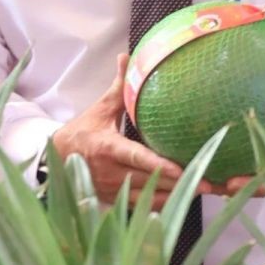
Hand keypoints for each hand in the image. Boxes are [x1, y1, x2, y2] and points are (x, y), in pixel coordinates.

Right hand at [49, 54, 204, 208]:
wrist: (55, 161)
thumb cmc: (80, 133)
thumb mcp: (99, 110)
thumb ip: (119, 89)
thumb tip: (128, 58)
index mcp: (107, 148)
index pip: (136, 158)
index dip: (159, 165)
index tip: (182, 169)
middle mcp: (110, 173)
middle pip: (150, 182)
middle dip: (180, 184)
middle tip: (210, 182)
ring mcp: (112, 191)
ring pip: (149, 198)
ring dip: (177, 196)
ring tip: (204, 190)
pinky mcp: (115, 202)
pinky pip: (143, 207)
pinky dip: (164, 204)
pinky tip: (184, 199)